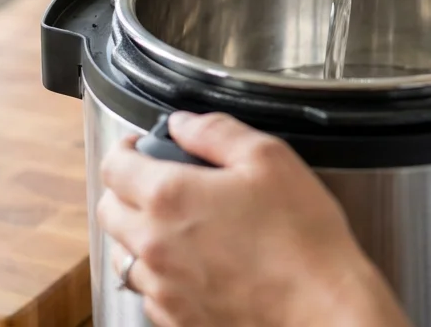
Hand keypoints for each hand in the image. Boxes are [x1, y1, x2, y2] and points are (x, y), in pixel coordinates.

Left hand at [97, 112, 409, 326]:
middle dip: (125, 189)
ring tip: (174, 227)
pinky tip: (192, 266)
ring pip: (123, 255)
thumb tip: (184, 123)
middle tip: (155, 181)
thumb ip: (217, 132)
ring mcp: (163, 288)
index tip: (140, 146)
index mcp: (170, 198)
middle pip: (108, 210)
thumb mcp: (270, 159)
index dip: (125, 148)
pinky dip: (160, 275)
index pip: (114, 165)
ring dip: (138, 234)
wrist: (322, 310)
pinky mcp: (177, 319)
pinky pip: (150, 292)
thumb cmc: (303, 239)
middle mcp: (154, 245)